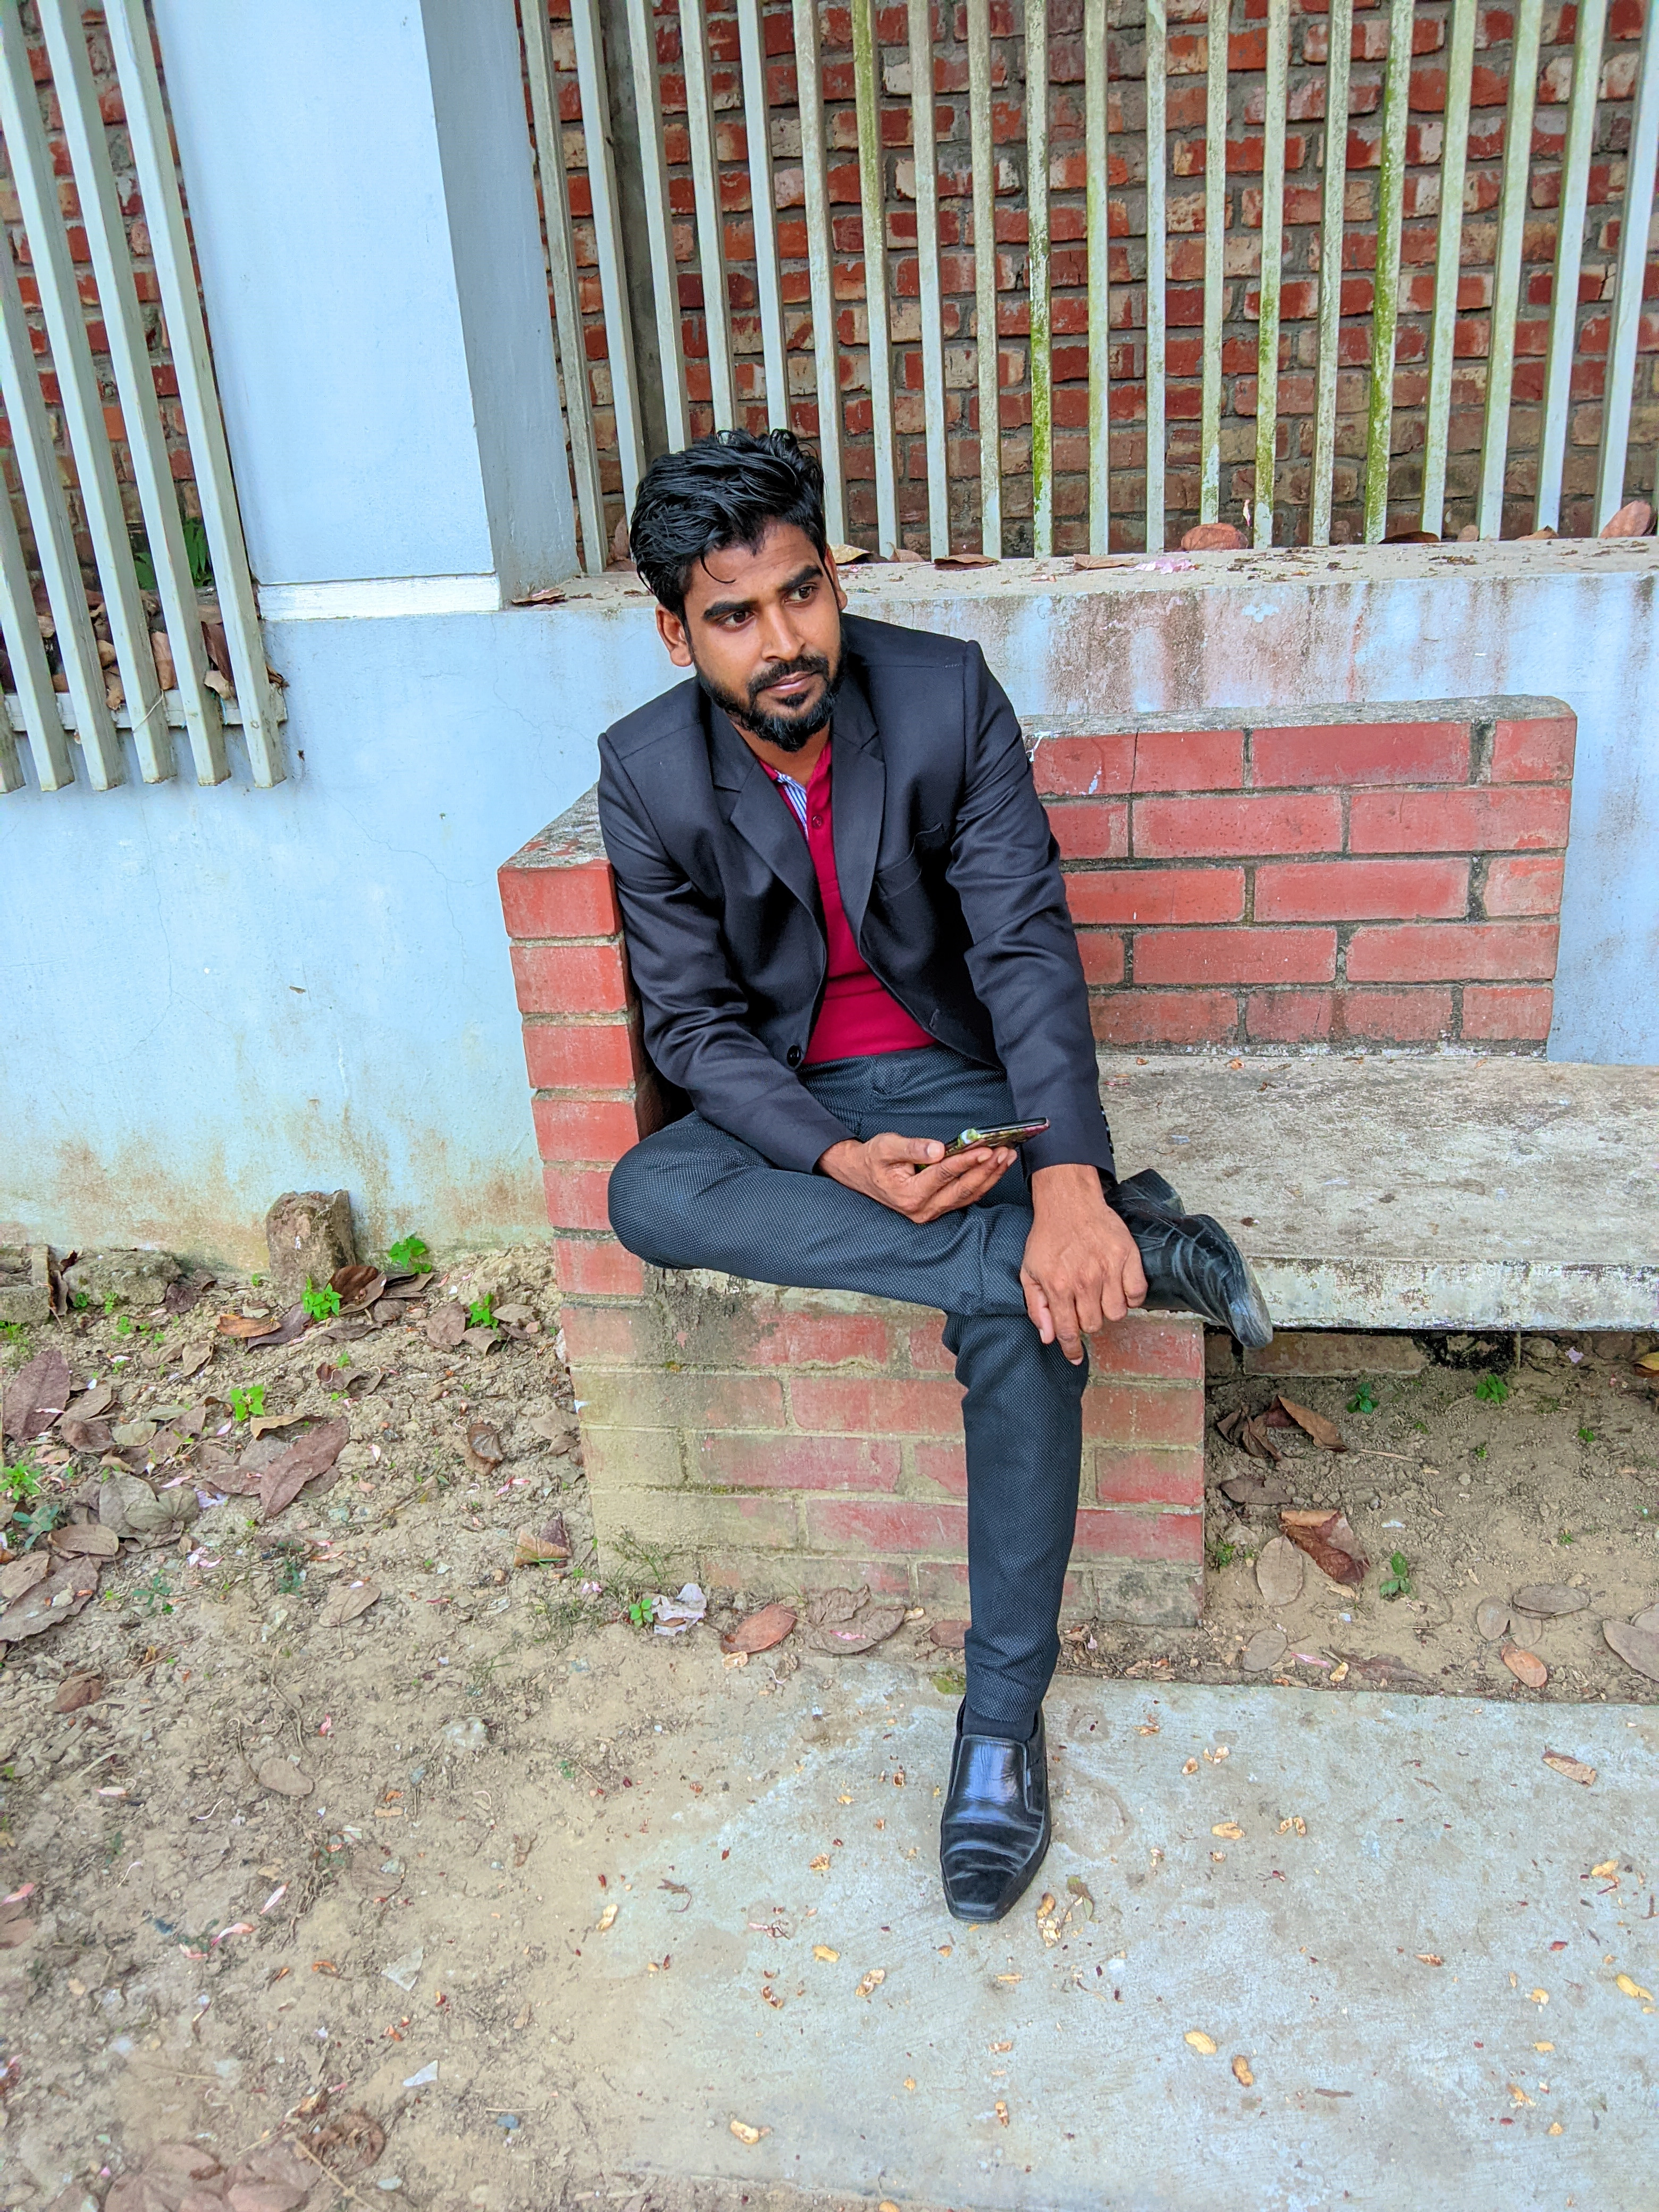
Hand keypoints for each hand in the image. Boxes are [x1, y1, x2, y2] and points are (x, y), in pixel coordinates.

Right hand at [818, 1132, 1015, 1222]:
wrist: (860, 1174)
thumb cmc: (873, 1159)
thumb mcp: (886, 1147)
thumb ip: (912, 1148)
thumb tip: (938, 1149)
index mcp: (909, 1195)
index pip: (944, 1175)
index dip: (965, 1161)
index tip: (985, 1148)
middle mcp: (922, 1209)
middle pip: (962, 1189)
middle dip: (986, 1169)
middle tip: (1004, 1151)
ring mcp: (931, 1212)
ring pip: (968, 1195)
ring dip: (989, 1176)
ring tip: (1007, 1156)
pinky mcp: (938, 1208)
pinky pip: (965, 1197)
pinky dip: (982, 1182)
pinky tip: (995, 1167)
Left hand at [1020, 1163, 1146, 1362]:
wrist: (1068, 1202)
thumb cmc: (1048, 1238)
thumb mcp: (1029, 1272)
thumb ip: (1036, 1307)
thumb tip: (1048, 1337)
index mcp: (1058, 1286)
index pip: (1068, 1331)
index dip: (1071, 1349)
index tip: (1075, 1356)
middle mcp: (1085, 1280)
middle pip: (1094, 1325)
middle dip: (1087, 1321)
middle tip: (1083, 1304)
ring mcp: (1109, 1269)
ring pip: (1117, 1313)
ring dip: (1108, 1309)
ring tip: (1100, 1293)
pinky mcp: (1128, 1256)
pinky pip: (1137, 1294)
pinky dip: (1130, 1297)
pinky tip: (1119, 1287)